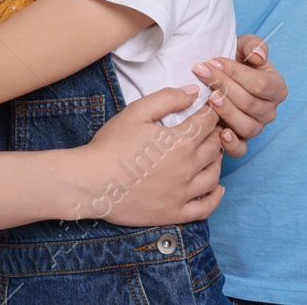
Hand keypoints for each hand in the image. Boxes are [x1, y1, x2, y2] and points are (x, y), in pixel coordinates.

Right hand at [79, 86, 224, 226]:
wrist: (89, 182)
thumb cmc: (110, 145)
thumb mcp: (136, 112)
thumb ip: (168, 98)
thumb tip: (194, 92)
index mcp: (180, 141)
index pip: (208, 122)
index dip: (211, 112)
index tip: (209, 109)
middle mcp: (186, 168)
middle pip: (214, 147)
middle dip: (215, 134)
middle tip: (209, 128)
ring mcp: (181, 193)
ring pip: (213, 174)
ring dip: (217, 161)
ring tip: (211, 153)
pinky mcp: (173, 213)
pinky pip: (204, 208)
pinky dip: (215, 197)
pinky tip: (217, 188)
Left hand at [192, 33, 285, 157]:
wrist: (221, 78)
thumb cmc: (236, 61)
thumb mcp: (244, 46)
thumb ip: (254, 45)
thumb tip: (259, 56)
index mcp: (277, 88)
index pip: (259, 84)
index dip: (235, 73)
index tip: (212, 61)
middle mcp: (270, 111)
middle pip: (249, 103)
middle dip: (223, 86)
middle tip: (201, 72)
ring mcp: (256, 128)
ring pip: (245, 125)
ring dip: (225, 111)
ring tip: (208, 97)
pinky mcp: (242, 142)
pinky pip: (240, 150)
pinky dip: (231, 145)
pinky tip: (220, 134)